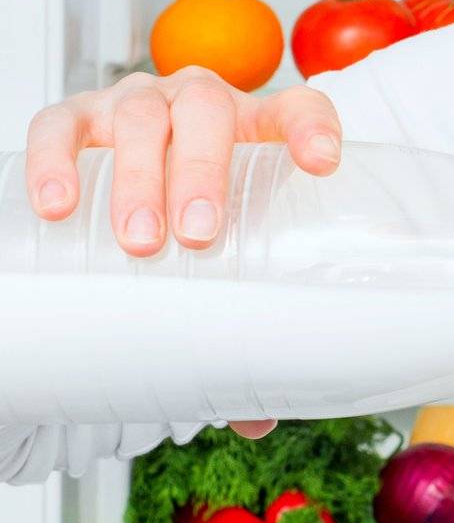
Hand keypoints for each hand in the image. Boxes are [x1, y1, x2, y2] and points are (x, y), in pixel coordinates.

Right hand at [24, 66, 344, 439]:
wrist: (129, 191)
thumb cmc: (197, 225)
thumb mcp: (226, 262)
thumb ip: (243, 328)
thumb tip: (258, 418)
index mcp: (258, 130)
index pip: (299, 110)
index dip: (313, 129)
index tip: (323, 164)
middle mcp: (199, 105)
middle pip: (208, 113)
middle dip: (205, 171)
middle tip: (198, 236)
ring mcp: (136, 104)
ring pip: (139, 117)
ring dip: (140, 176)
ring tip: (138, 241)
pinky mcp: (74, 118)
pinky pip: (61, 126)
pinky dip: (59, 161)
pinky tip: (59, 205)